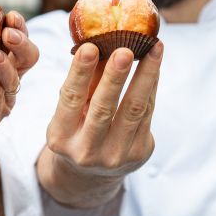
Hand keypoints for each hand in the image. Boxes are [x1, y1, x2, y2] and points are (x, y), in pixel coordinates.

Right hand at [37, 41, 162, 207]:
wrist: (91, 174)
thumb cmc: (77, 129)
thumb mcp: (70, 112)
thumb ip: (83, 83)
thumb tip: (100, 42)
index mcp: (60, 137)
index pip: (70, 99)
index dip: (80, 73)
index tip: (89, 47)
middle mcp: (86, 151)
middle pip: (103, 108)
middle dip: (115, 77)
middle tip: (125, 49)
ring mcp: (115, 156)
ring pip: (134, 110)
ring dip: (145, 75)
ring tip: (153, 48)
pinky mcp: (139, 153)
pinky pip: (147, 113)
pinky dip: (151, 85)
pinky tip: (154, 64)